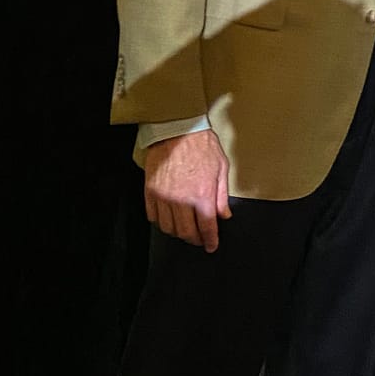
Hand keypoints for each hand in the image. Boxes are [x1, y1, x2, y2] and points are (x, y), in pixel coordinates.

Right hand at [144, 129, 231, 251]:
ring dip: (178, 233)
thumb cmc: (200, 145)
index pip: (206, 227)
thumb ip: (222, 195)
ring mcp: (164, 197)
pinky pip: (153, 216)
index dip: (210, 240)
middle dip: (194, 239)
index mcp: (202, 195)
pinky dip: (161, 222)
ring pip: (169, 228)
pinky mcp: (150, 192)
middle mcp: (182, 200)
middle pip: (186, 232)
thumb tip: (223, 215)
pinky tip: (169, 218)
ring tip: (185, 229)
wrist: (176, 130)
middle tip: (199, 239)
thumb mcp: (221, 168)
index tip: (211, 245)